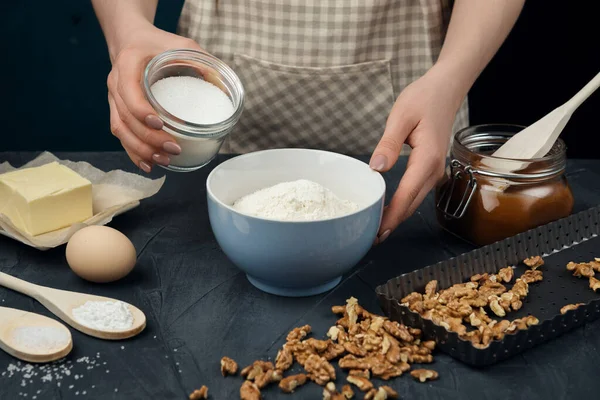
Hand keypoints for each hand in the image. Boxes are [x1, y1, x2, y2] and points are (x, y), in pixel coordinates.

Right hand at [107, 23, 203, 171]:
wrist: (130, 39)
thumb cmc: (158, 44)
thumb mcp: (181, 44)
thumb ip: (202, 60)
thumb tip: (223, 84)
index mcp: (128, 64)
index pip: (129, 92)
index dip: (141, 111)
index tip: (160, 124)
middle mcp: (116, 83)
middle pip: (125, 117)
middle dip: (148, 138)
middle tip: (173, 148)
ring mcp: (114, 99)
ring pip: (120, 130)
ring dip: (140, 149)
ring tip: (163, 160)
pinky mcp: (117, 110)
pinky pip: (120, 135)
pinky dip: (133, 152)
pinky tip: (148, 164)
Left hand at [370, 66, 463, 242]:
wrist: (446, 89)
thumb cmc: (423, 99)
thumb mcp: (400, 117)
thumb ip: (388, 144)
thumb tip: (376, 169)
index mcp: (427, 159)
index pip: (406, 196)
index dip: (391, 216)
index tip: (376, 232)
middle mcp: (434, 170)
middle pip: (411, 205)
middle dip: (392, 223)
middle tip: (370, 239)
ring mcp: (435, 171)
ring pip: (415, 201)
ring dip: (397, 216)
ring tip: (377, 230)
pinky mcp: (431, 169)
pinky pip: (416, 193)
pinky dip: (403, 205)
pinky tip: (389, 210)